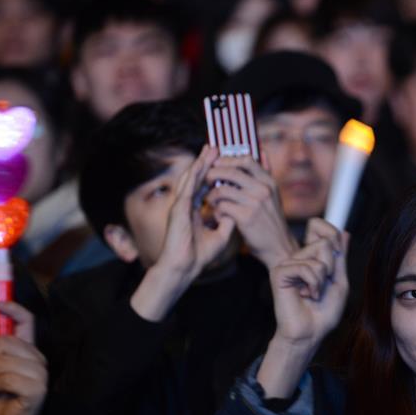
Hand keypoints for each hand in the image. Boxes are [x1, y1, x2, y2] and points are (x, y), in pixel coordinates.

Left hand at [0, 302, 46, 414]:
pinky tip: (6, 395)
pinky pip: (7, 377)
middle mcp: (37, 358)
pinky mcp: (38, 388)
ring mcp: (41, 372)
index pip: (25, 320)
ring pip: (3, 360)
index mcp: (27, 350)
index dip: (12, 307)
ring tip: (0, 388)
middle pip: (4, 342)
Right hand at [155, 145, 236, 282]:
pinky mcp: (178, 209)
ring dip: (201, 163)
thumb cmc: (199, 255)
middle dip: (207, 162)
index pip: (205, 187)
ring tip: (210, 148)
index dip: (214, 174)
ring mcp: (180, 205)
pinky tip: (201, 164)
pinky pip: (187, 188)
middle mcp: (186, 205)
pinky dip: (194, 175)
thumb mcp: (221, 235)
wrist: (185, 267)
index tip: (225, 162)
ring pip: (192, 179)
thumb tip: (238, 210)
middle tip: (216, 147)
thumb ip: (228, 221)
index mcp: (195, 210)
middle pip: (198, 179)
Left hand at [204, 155, 297, 268]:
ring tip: (210, 201)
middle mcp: (263, 190)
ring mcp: (255, 203)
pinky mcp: (246, 218)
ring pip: (223, 190)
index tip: (217, 163)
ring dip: (212, 195)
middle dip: (213, 173)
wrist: (278, 246)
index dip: (228, 159)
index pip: (247, 160)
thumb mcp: (273, 194)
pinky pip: (222, 207)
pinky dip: (217, 211)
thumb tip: (262, 151)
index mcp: (269, 182)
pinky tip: (218, 215)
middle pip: (231, 171)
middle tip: (205, 179)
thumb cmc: (271, 220)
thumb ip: (266, 173)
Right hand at [269, 218, 348, 348]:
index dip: (332, 235)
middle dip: (331, 267)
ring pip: (318, 254)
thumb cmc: (324, 311)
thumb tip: (345, 232)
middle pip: (325, 242)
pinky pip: (305, 267)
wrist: (310, 332)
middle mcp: (298, 257)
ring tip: (313, 292)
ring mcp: (288, 263)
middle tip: (321, 285)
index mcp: (311, 257)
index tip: (337, 256)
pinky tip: (305, 294)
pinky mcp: (279, 272)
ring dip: (322, 279)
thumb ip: (340, 257)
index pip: (319, 226)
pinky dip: (313, 284)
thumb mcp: (339, 281)